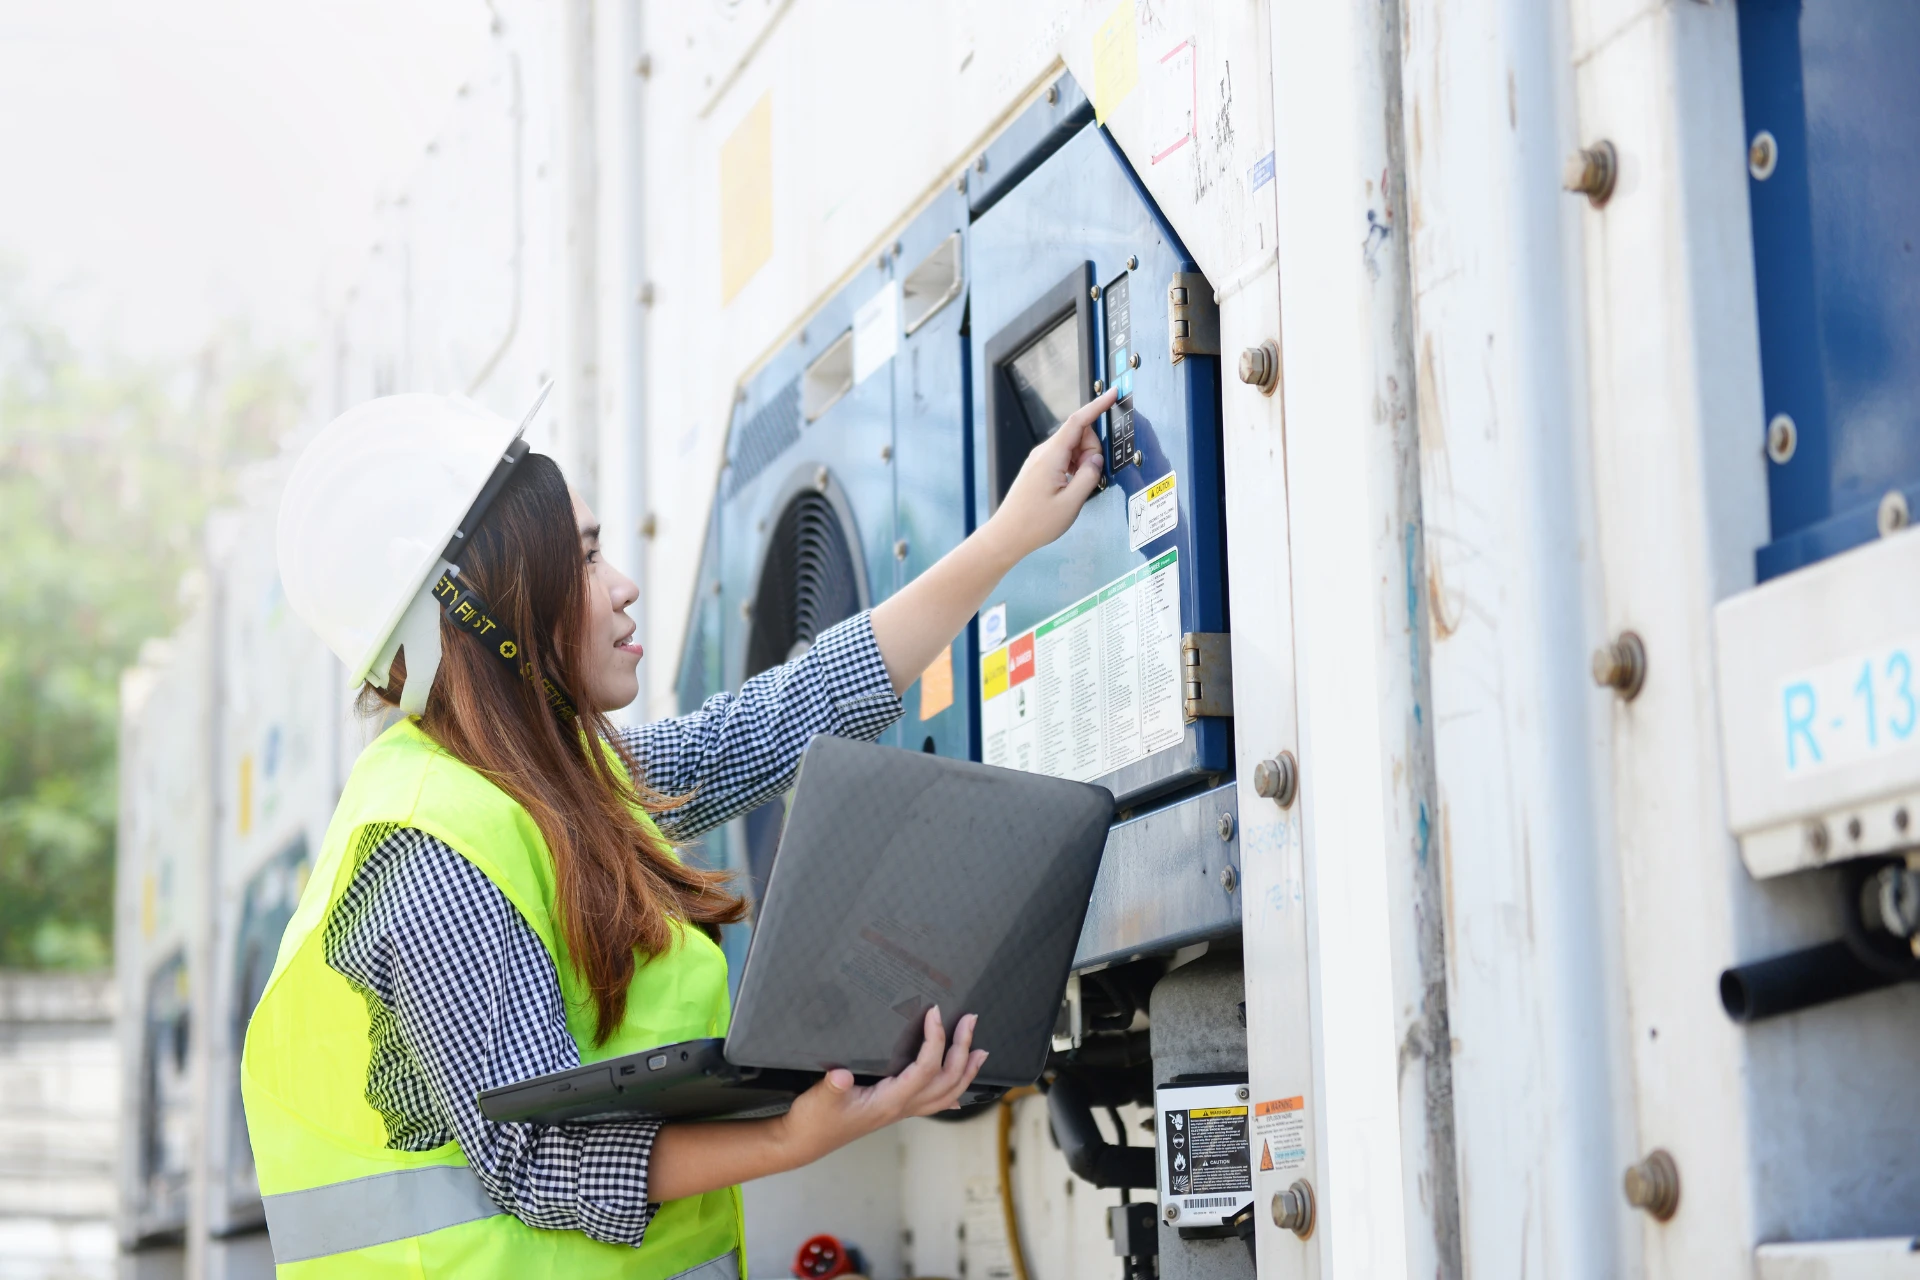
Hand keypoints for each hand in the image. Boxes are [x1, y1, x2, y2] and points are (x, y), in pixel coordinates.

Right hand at [777, 1008, 987, 1162]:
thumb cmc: (814, 1121)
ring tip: (980, 1051)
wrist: (805, 1142)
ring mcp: (901, 1111)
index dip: (934, 1040)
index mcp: (889, 1101)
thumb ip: (831, 1087)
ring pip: (946, 1094)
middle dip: (963, 1049)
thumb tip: (840, 1076)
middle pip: (947, 1081)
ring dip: (966, 1071)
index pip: (925, 1069)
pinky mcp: (895, 1109)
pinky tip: (959, 1091)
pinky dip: (952, 1092)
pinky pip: (933, 1103)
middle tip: (970, 1021)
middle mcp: (902, 1108)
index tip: (934, 1013)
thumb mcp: (818, 1099)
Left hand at [982, 389, 1116, 562]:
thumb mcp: (1071, 503)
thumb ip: (1089, 476)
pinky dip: (1074, 468)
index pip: (1078, 421)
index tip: (1111, 394)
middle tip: (1088, 478)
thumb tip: (1097, 458)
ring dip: (1083, 463)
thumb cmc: (1034, 523)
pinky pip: (1064, 458)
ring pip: (1073, 448)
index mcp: (1051, 456)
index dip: (1097, 406)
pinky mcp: (1039, 468)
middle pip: (1079, 436)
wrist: (1007, 535)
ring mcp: (1039, 460)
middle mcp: (1043, 453)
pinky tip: (1070, 488)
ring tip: (1075, 489)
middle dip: (1092, 451)